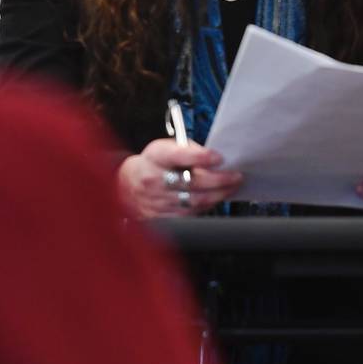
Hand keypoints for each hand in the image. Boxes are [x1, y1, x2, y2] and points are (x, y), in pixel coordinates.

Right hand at [118, 137, 242, 218]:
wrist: (126, 184)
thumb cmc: (153, 163)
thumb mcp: (165, 147)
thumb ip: (188, 150)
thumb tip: (214, 157)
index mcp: (155, 157)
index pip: (179, 156)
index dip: (201, 157)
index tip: (219, 157)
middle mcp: (154, 180)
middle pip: (191, 182)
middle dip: (219, 180)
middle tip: (236, 176)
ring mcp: (156, 200)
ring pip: (193, 201)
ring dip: (218, 195)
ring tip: (231, 187)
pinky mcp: (160, 216)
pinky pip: (188, 214)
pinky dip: (206, 206)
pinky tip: (216, 198)